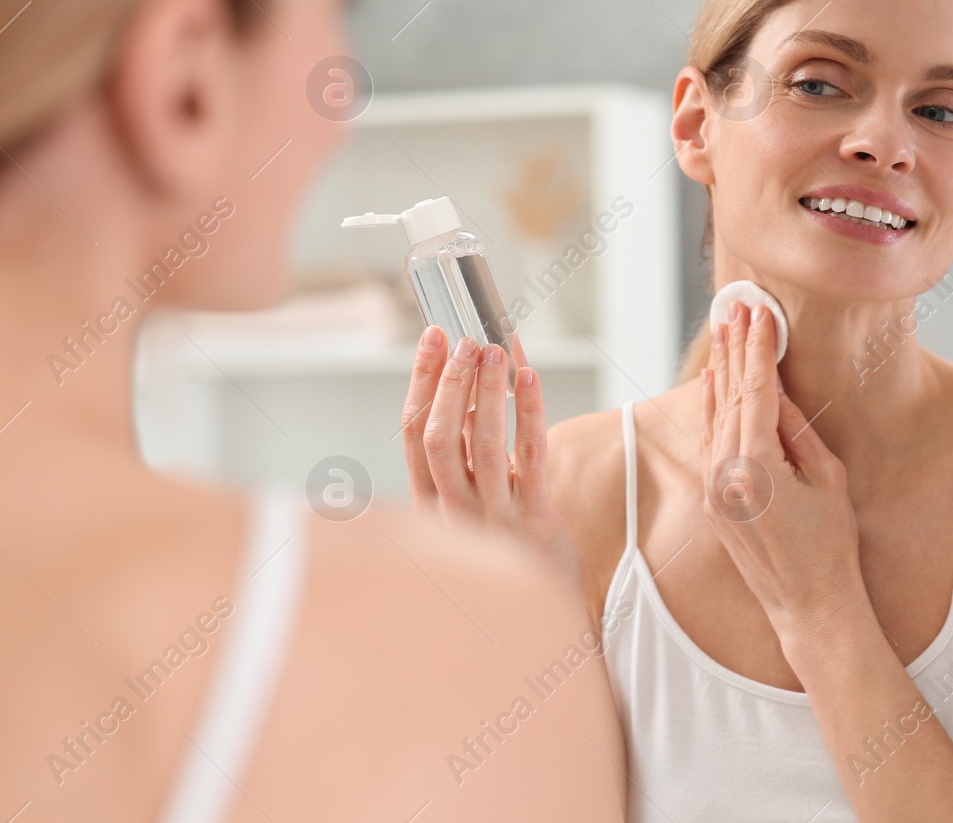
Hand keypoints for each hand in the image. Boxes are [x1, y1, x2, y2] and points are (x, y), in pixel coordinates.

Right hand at [401, 327, 584, 590]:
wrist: (541, 615)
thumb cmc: (507, 547)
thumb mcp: (472, 502)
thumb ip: (467, 452)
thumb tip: (472, 381)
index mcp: (429, 503)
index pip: (411, 433)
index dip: (420, 381)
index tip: (432, 337)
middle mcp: (451, 512)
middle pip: (437, 436)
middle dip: (449, 380)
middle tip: (466, 338)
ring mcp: (491, 518)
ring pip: (480, 443)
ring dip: (485, 391)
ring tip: (495, 350)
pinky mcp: (533, 520)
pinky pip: (529, 456)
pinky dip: (527, 412)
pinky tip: (529, 378)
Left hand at [702, 301, 866, 640]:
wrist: (808, 605)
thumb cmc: (831, 544)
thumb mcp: (825, 478)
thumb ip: (795, 429)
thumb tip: (772, 387)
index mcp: (755, 466)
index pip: (754, 390)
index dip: (757, 348)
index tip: (759, 312)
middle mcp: (723, 474)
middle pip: (726, 395)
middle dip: (733, 348)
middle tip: (736, 306)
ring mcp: (711, 488)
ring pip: (712, 414)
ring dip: (719, 371)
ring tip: (724, 330)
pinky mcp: (710, 499)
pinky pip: (708, 440)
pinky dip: (710, 407)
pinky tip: (712, 382)